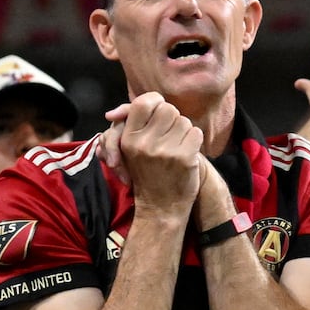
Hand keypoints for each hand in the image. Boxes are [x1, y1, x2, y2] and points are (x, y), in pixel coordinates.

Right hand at [108, 93, 203, 215]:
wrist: (161, 206)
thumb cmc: (146, 173)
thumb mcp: (128, 150)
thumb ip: (126, 126)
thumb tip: (112, 113)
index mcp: (128, 139)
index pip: (143, 102)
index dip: (155, 102)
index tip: (158, 110)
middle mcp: (144, 143)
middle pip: (168, 109)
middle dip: (172, 119)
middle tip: (169, 133)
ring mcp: (165, 150)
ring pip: (184, 120)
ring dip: (183, 131)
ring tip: (176, 145)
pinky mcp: (184, 157)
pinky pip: (196, 133)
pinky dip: (194, 140)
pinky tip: (187, 152)